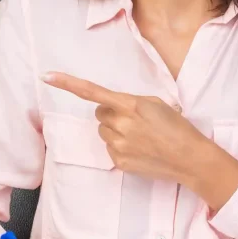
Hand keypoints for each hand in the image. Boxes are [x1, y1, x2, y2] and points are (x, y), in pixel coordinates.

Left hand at [42, 71, 217, 186]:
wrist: (190, 157)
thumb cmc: (177, 127)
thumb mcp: (156, 104)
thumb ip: (131, 103)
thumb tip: (113, 109)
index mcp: (130, 105)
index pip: (91, 92)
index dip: (67, 83)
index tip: (47, 76)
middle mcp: (121, 124)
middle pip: (100, 114)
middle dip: (112, 115)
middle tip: (134, 120)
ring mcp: (119, 145)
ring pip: (104, 132)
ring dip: (116, 131)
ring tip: (140, 136)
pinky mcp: (119, 161)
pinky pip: (110, 149)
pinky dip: (122, 147)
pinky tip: (140, 149)